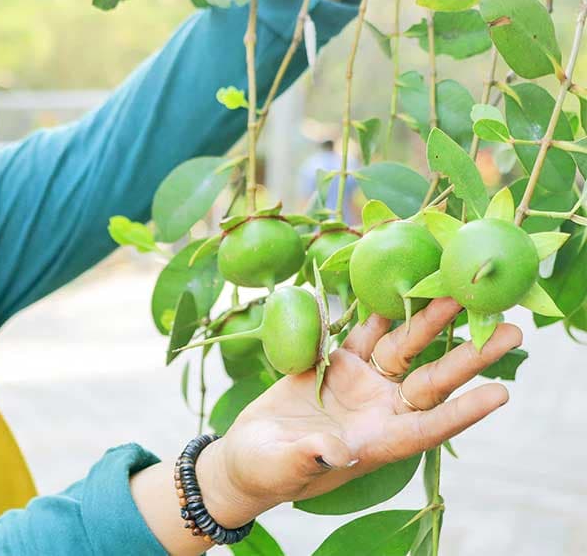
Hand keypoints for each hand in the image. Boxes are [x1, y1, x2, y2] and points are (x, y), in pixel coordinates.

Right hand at [198, 298, 518, 525]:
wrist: (246, 453)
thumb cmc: (266, 471)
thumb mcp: (285, 467)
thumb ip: (310, 457)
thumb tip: (335, 450)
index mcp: (376, 443)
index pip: (427, 428)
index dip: (463, 412)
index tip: (499, 393)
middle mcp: (379, 411)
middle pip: (432, 381)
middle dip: (469, 357)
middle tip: (510, 332)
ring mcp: (361, 386)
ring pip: (405, 349)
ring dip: (430, 322)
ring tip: (458, 294)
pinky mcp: (337, 365)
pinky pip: (364, 333)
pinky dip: (379, 311)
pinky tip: (398, 286)